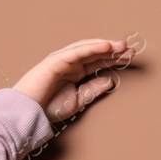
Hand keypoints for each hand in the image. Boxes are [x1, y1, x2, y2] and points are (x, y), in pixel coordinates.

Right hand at [12, 38, 134, 124]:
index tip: (129, 58)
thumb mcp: (78, 100)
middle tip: (131, 50)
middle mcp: (70, 63)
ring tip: (121, 46)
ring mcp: (62, 60)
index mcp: (75, 72)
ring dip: (105, 46)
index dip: (113, 59)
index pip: (97, 62)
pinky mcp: (56, 61)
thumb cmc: (49, 108)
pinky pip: (76, 52)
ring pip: (87, 49)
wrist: (29, 113)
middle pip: (95, 54)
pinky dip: (91, 48)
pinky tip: (105, 46)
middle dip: (113, 51)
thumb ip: (93, 90)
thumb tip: (110, 81)